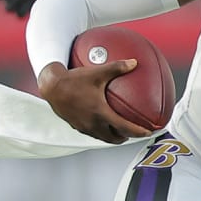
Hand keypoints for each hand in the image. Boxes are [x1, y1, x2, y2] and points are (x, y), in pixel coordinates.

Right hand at [38, 61, 152, 143]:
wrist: (52, 86)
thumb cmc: (75, 78)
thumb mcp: (98, 72)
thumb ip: (117, 67)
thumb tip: (135, 62)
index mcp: (101, 113)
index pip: (124, 128)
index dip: (138, 132)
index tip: (148, 132)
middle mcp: (93, 124)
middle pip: (114, 138)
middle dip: (125, 137)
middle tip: (134, 132)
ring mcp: (83, 126)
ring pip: (102, 137)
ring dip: (112, 136)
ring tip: (120, 131)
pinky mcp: (75, 125)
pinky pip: (92, 132)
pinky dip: (100, 131)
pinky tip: (101, 123)